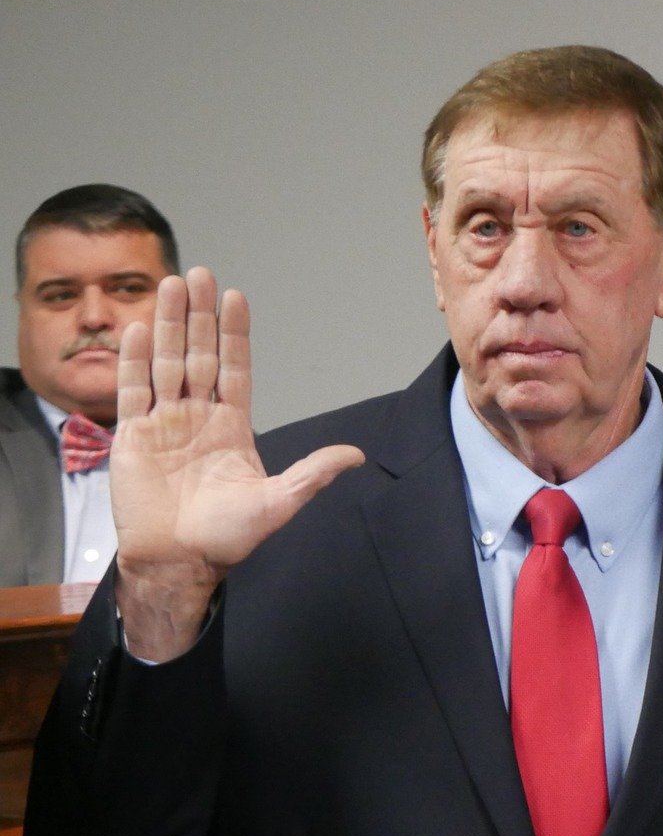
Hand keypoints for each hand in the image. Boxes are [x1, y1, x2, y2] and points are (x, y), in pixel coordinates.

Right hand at [112, 270, 363, 659]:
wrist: (179, 560)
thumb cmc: (227, 537)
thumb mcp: (278, 503)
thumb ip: (312, 474)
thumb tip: (356, 455)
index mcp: (233, 427)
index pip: (234, 369)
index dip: (234, 334)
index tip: (236, 298)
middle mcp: (198, 417)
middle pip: (198, 355)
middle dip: (200, 316)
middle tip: (201, 274)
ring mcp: (164, 423)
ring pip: (166, 363)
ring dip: (170, 325)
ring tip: (172, 285)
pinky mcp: (133, 435)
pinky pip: (132, 390)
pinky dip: (135, 359)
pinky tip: (141, 328)